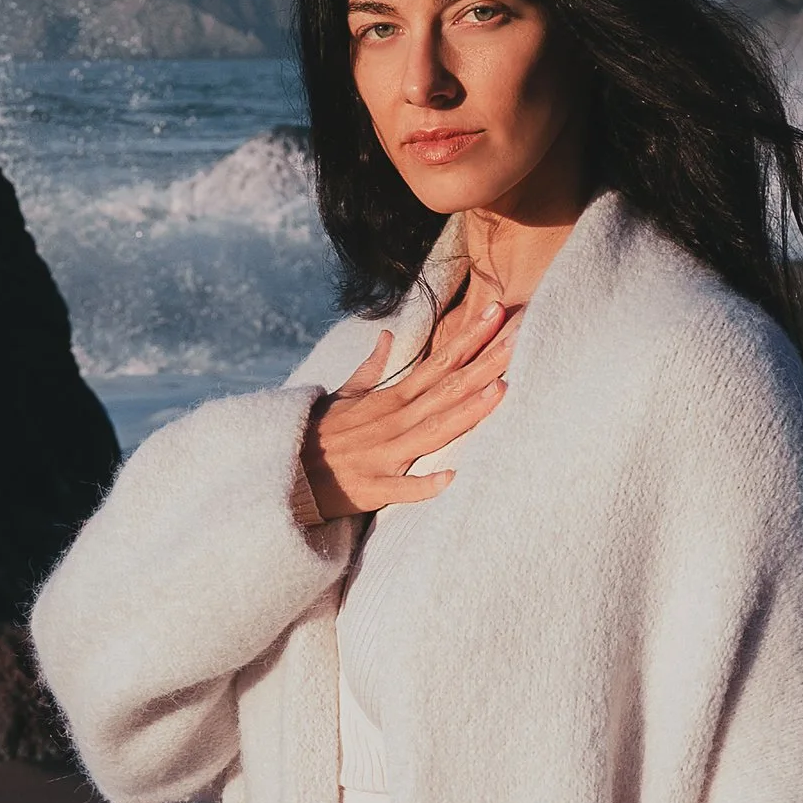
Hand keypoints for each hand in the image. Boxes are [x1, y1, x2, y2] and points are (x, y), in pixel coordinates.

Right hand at [302, 283, 515, 521]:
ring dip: (467, 411)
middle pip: (446, 390)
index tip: (498, 313)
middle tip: (519, 338)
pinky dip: (425, 484)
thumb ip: (371, 368)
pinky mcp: (372, 488)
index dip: (469, 339)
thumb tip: (390, 336)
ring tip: (502, 390)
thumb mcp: (342, 395)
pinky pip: (403, 488)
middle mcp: (391, 421)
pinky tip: (452, 478)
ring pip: (433, 430)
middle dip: (483, 364)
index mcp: (389, 400)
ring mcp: (383, 454)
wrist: (284, 472)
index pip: (438, 364)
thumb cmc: (318, 435)